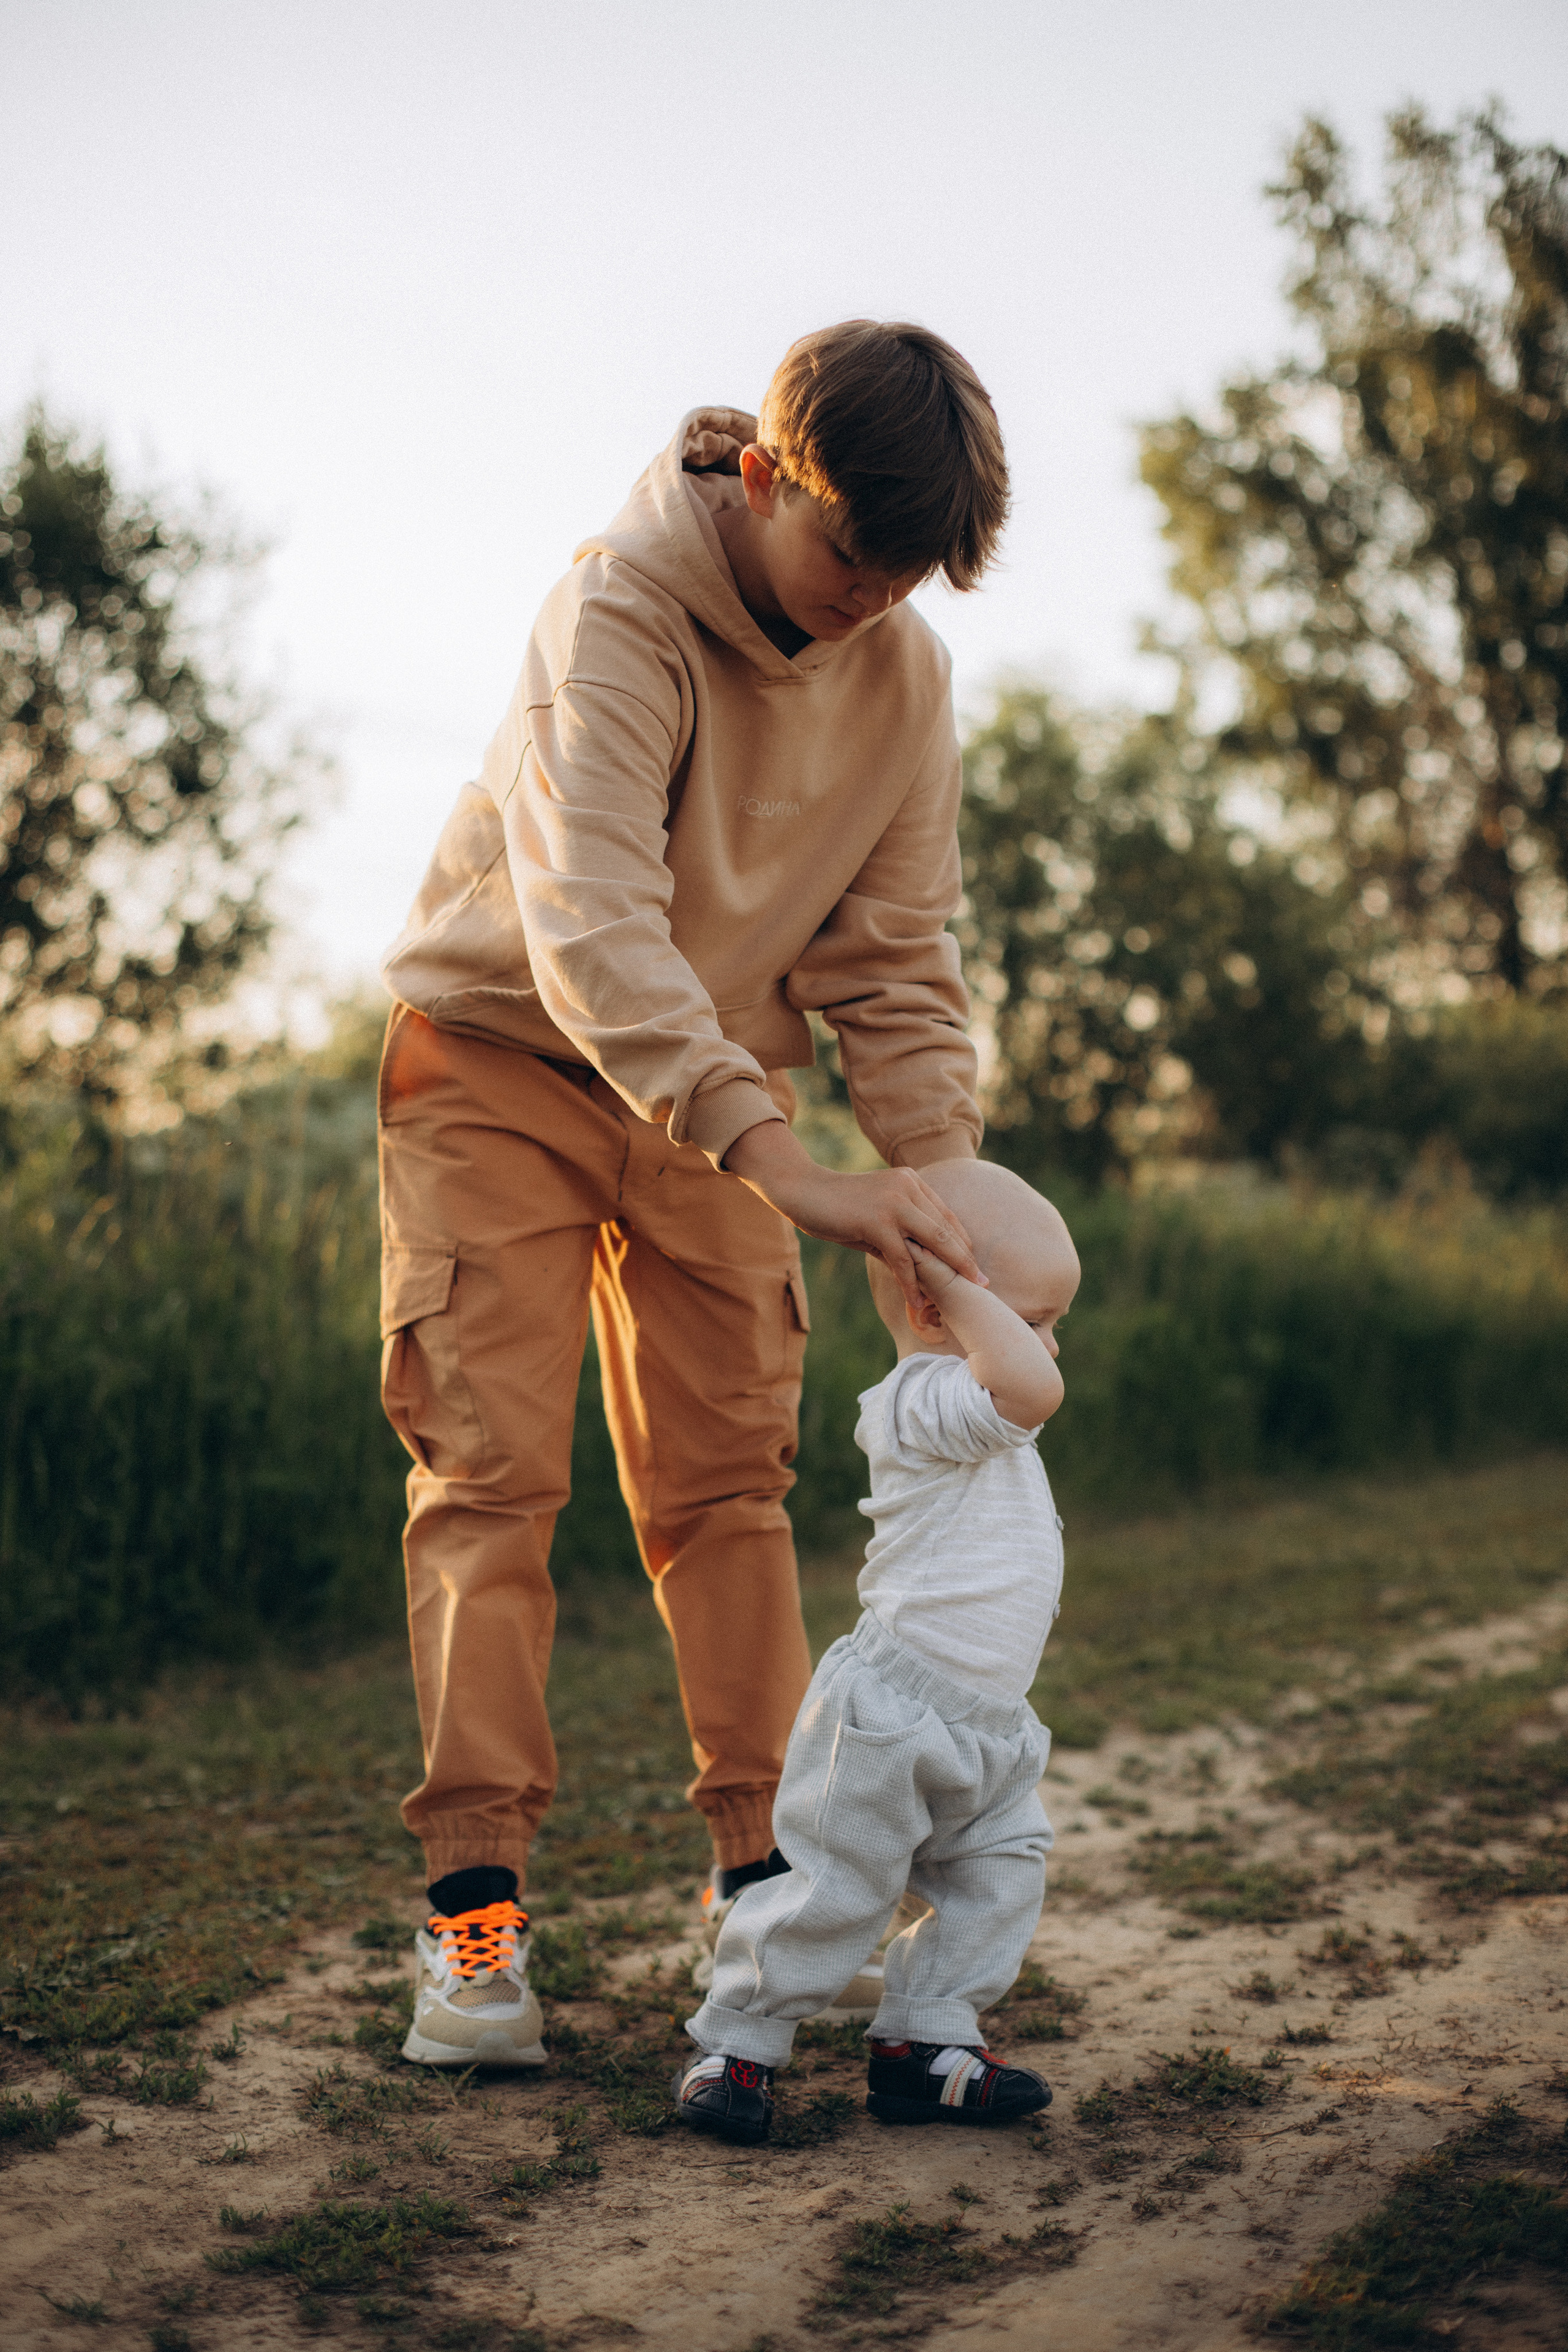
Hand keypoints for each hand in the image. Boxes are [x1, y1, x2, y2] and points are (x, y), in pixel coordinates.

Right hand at [721, 1124, 983, 1311]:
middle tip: (983, 1283)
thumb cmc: (834, 1206)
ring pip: (934, 1241)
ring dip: (949, 1272)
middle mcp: (908, 1187)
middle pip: (947, 1229)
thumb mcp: (873, 1220)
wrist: (800, 1189)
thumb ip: (897, 1238)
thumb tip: (916, 1269)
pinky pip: (902, 1258)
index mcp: (911, 1183)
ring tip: (963, 1295)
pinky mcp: (877, 1220)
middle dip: (966, 1259)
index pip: (946, 1217)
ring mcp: (894, 1202)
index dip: (962, 1244)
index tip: (974, 1266)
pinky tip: (917, 1302)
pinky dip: (912, 1282)